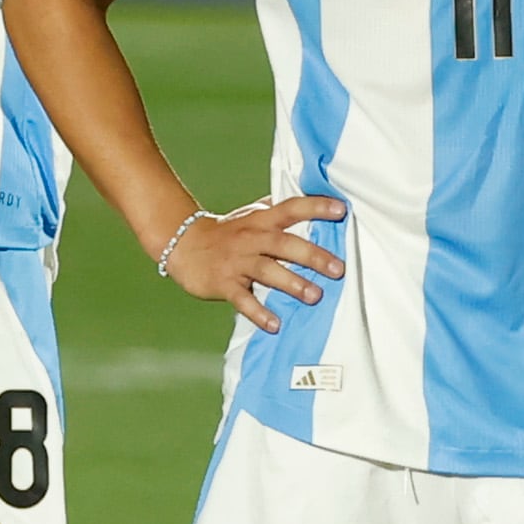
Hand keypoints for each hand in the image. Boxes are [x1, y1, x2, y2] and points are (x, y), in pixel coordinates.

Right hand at [164, 194, 346, 330]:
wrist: (183, 244)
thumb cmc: (227, 231)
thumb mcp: (251, 215)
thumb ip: (277, 210)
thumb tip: (310, 198)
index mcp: (261, 220)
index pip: (292, 208)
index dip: (316, 207)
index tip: (341, 210)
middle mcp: (251, 238)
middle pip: (284, 244)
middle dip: (312, 256)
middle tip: (338, 270)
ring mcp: (237, 262)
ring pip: (267, 271)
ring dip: (292, 284)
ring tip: (315, 296)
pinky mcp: (224, 283)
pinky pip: (242, 299)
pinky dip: (258, 312)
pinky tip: (274, 325)